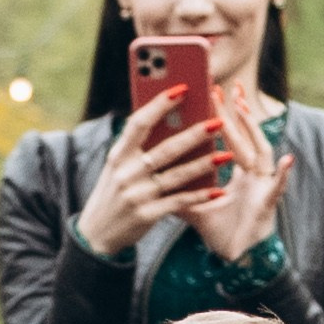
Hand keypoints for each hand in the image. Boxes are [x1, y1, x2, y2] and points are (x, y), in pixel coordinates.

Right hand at [73, 89, 232, 255]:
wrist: (97, 235)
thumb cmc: (113, 193)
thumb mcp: (117, 167)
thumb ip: (138, 148)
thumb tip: (171, 121)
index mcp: (119, 155)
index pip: (139, 123)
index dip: (160, 105)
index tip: (183, 89)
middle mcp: (127, 173)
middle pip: (166, 149)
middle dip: (194, 135)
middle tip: (218, 122)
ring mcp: (137, 195)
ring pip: (177, 175)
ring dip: (203, 165)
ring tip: (226, 154)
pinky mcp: (147, 216)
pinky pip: (179, 202)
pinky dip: (199, 196)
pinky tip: (218, 190)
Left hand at [193, 76, 291, 263]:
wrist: (236, 258)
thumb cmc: (221, 231)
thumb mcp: (194, 208)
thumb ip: (178, 191)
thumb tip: (150, 180)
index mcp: (237, 172)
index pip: (231, 137)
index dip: (225, 115)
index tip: (216, 91)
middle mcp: (252, 174)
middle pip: (245, 137)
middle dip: (237, 112)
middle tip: (227, 87)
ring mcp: (262, 185)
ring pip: (259, 152)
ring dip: (253, 129)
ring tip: (244, 107)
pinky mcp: (268, 203)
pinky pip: (277, 187)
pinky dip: (282, 174)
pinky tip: (286, 160)